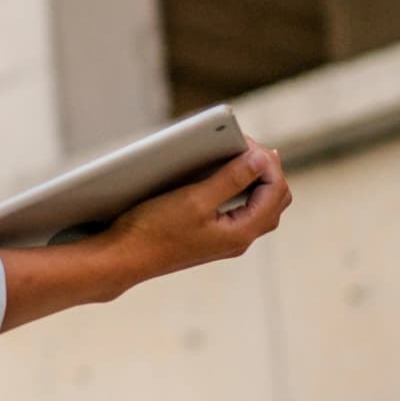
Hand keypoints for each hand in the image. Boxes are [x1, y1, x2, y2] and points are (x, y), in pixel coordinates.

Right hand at [109, 141, 289, 277]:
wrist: (124, 258)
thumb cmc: (153, 232)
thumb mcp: (194, 199)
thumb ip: (231, 179)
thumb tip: (261, 159)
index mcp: (241, 232)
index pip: (276, 191)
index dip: (267, 162)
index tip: (247, 141)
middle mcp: (239, 239)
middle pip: (275, 200)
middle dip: (267, 170)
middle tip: (246, 146)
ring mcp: (226, 240)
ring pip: (260, 206)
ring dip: (255, 180)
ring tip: (238, 156)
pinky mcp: (210, 237)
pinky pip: (241, 211)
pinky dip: (240, 190)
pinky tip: (222, 176)